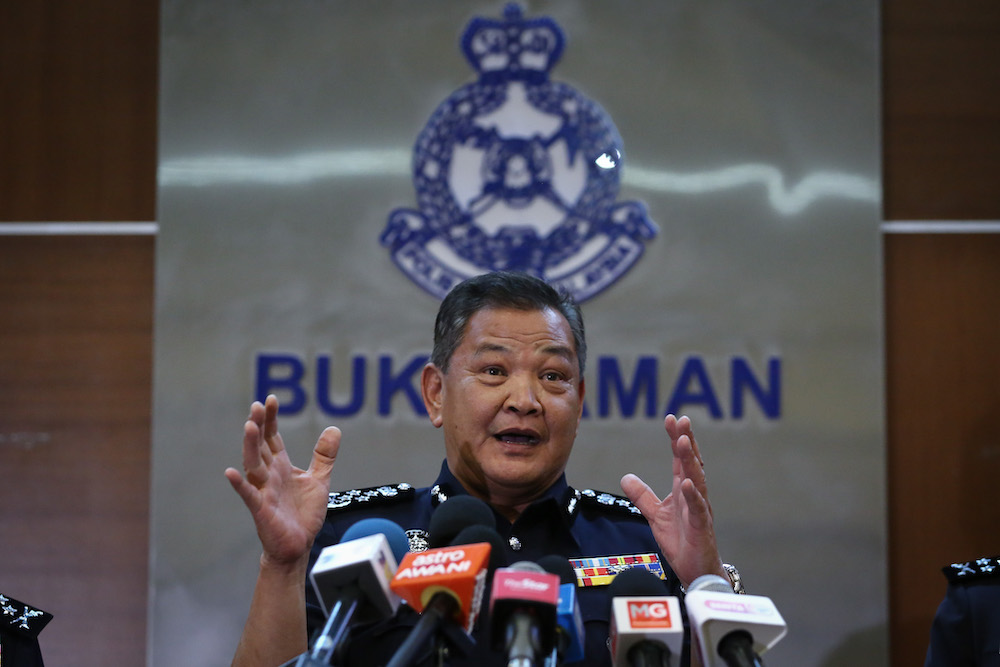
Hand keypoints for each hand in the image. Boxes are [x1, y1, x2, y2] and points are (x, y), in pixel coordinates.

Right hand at [224, 394, 338, 566]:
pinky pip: (249, 495)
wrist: (298, 546)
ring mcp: (264, 491)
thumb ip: (324, 456)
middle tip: (257, 406)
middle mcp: (269, 475)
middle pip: (261, 446)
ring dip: (250, 446)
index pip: (272, 438)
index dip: (271, 419)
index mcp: (281, 467)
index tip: (270, 399)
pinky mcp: (261, 509)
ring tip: (249, 426)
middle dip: (259, 426)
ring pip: (253, 464)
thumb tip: (333, 428)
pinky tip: (231, 473)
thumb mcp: (319, 480)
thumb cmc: (304, 514)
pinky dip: (240, 485)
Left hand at [620, 414, 724, 587]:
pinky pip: (698, 509)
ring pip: (696, 480)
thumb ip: (642, 496)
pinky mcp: (701, 528)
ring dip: (690, 461)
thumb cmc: (682, 541)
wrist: (696, 571)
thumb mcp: (655, 515)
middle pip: (691, 463)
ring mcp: (699, 510)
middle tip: (681, 420)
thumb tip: (626, 477)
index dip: (676, 438)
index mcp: (683, 490)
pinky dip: (693, 496)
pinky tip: (688, 483)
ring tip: (683, 442)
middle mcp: (694, 495)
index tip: (671, 418)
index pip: (680, 459)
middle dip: (686, 441)